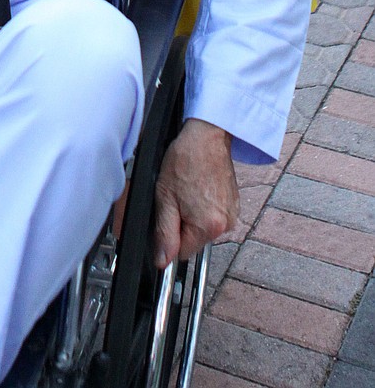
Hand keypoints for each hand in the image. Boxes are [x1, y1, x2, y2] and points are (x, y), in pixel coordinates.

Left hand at [154, 118, 238, 267]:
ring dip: (193, 215)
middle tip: (177, 197)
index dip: (170, 238)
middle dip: (182, 224)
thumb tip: (162, 260)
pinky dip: (204, 207)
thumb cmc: (186, 159)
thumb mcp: (165, 197)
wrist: (207, 136)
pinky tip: (199, 187)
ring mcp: (232, 215)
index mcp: (208, 226)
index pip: (183, 253)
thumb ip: (164, 233)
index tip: (167, 217)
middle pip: (194, 241)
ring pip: (203, 228)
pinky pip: (213, 216)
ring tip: (189, 190)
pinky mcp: (234, 205)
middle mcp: (225, 225)